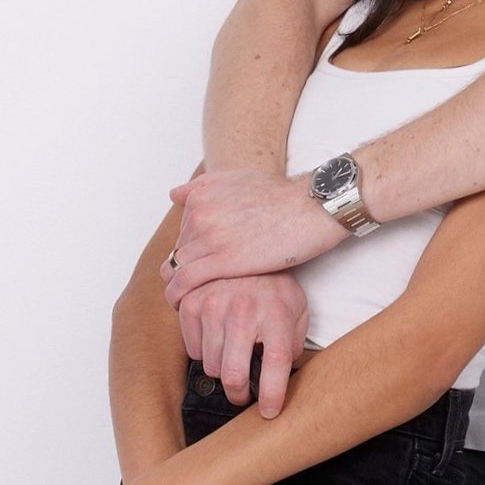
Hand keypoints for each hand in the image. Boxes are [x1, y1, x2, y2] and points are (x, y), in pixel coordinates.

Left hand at [165, 169, 345, 299]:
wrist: (310, 208)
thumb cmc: (281, 195)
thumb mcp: (237, 178)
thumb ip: (202, 186)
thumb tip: (174, 195)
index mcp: (201, 198)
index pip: (181, 233)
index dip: (192, 251)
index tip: (199, 264)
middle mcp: (200, 215)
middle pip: (178, 251)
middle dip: (186, 268)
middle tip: (197, 285)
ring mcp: (210, 238)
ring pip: (175, 268)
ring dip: (177, 286)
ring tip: (184, 301)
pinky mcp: (224, 261)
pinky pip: (185, 282)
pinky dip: (178, 295)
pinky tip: (182, 305)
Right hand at [165, 271, 309, 414]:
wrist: (242, 244)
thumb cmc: (273, 284)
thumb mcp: (297, 308)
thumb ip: (294, 343)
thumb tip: (282, 376)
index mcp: (277, 314)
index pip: (275, 366)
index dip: (271, 397)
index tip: (268, 412)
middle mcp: (244, 312)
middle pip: (234, 376)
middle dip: (239, 394)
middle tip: (244, 393)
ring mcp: (214, 307)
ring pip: (211, 367)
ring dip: (222, 369)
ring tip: (233, 354)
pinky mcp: (192, 304)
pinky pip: (192, 350)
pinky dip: (203, 351)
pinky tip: (217, 337)